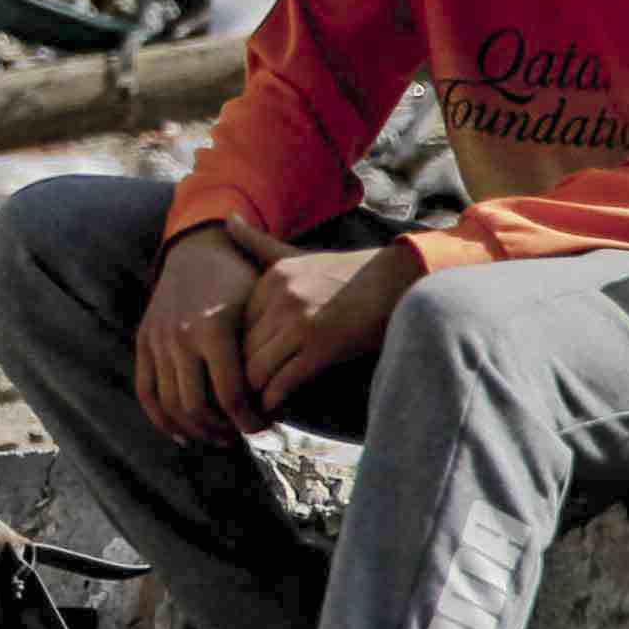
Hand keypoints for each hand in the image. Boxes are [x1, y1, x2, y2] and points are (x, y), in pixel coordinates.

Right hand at [135, 221, 273, 448]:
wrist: (198, 248)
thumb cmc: (241, 279)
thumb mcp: (260, 306)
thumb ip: (263, 351)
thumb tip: (278, 401)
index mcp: (213, 328)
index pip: (230, 395)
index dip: (250, 421)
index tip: (266, 429)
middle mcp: (180, 336)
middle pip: (197, 406)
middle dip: (224, 430)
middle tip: (245, 435)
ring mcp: (158, 340)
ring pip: (170, 404)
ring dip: (196, 429)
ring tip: (220, 436)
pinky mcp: (144, 341)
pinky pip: (146, 390)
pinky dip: (161, 419)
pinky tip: (182, 434)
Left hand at [229, 238, 408, 424]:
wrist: (401, 282)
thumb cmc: (349, 275)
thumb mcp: (299, 256)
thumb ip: (260, 244)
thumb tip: (228, 220)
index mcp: (272, 277)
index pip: (235, 327)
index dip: (235, 353)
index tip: (237, 371)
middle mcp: (282, 295)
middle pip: (241, 350)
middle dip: (239, 378)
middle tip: (239, 399)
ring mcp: (300, 320)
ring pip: (255, 370)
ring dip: (254, 395)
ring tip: (256, 408)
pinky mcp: (322, 345)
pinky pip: (281, 382)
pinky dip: (274, 401)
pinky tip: (278, 407)